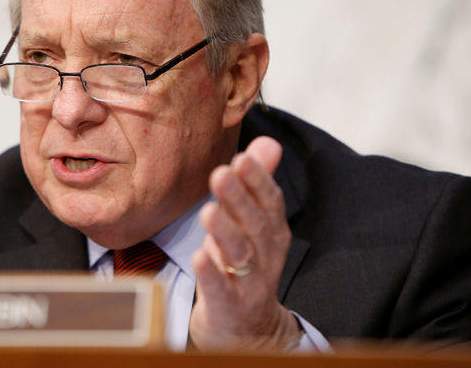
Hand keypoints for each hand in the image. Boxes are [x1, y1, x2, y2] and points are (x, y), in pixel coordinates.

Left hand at [189, 136, 299, 350]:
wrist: (247, 329)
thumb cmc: (243, 265)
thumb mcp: (252, 224)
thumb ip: (258, 183)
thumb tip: (268, 141)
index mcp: (272, 232)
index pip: (270, 202)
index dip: (258, 180)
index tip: (242, 157)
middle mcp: (265, 255)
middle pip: (255, 225)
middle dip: (240, 198)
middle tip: (221, 173)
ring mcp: (249, 284)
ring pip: (239, 255)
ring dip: (225, 231)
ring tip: (208, 211)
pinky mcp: (229, 307)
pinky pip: (220, 290)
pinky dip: (211, 274)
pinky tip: (198, 257)